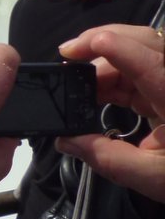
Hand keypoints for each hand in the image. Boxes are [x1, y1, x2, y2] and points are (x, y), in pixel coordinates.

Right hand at [55, 23, 164, 202]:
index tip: (74, 50)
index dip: (112, 47)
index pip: (147, 62)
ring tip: (75, 83)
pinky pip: (139, 69)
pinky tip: (94, 91)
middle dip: (100, 41)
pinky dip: (113, 76)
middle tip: (65, 55)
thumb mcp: (154, 177)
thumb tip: (66, 140)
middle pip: (143, 40)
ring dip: (103, 62)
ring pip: (138, 51)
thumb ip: (107, 158)